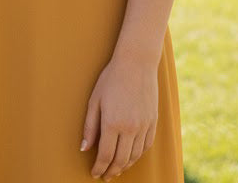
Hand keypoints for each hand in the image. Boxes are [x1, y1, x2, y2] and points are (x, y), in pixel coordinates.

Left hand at [81, 55, 157, 178]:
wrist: (136, 64)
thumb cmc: (110, 79)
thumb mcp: (94, 100)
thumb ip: (90, 126)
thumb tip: (84, 149)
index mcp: (113, 123)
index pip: (106, 155)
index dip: (99, 167)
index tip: (94, 174)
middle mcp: (130, 128)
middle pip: (121, 160)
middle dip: (112, 171)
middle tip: (105, 176)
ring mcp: (144, 127)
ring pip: (135, 156)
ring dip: (125, 166)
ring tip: (116, 170)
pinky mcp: (153, 123)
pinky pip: (146, 147)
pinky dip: (137, 156)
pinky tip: (130, 158)